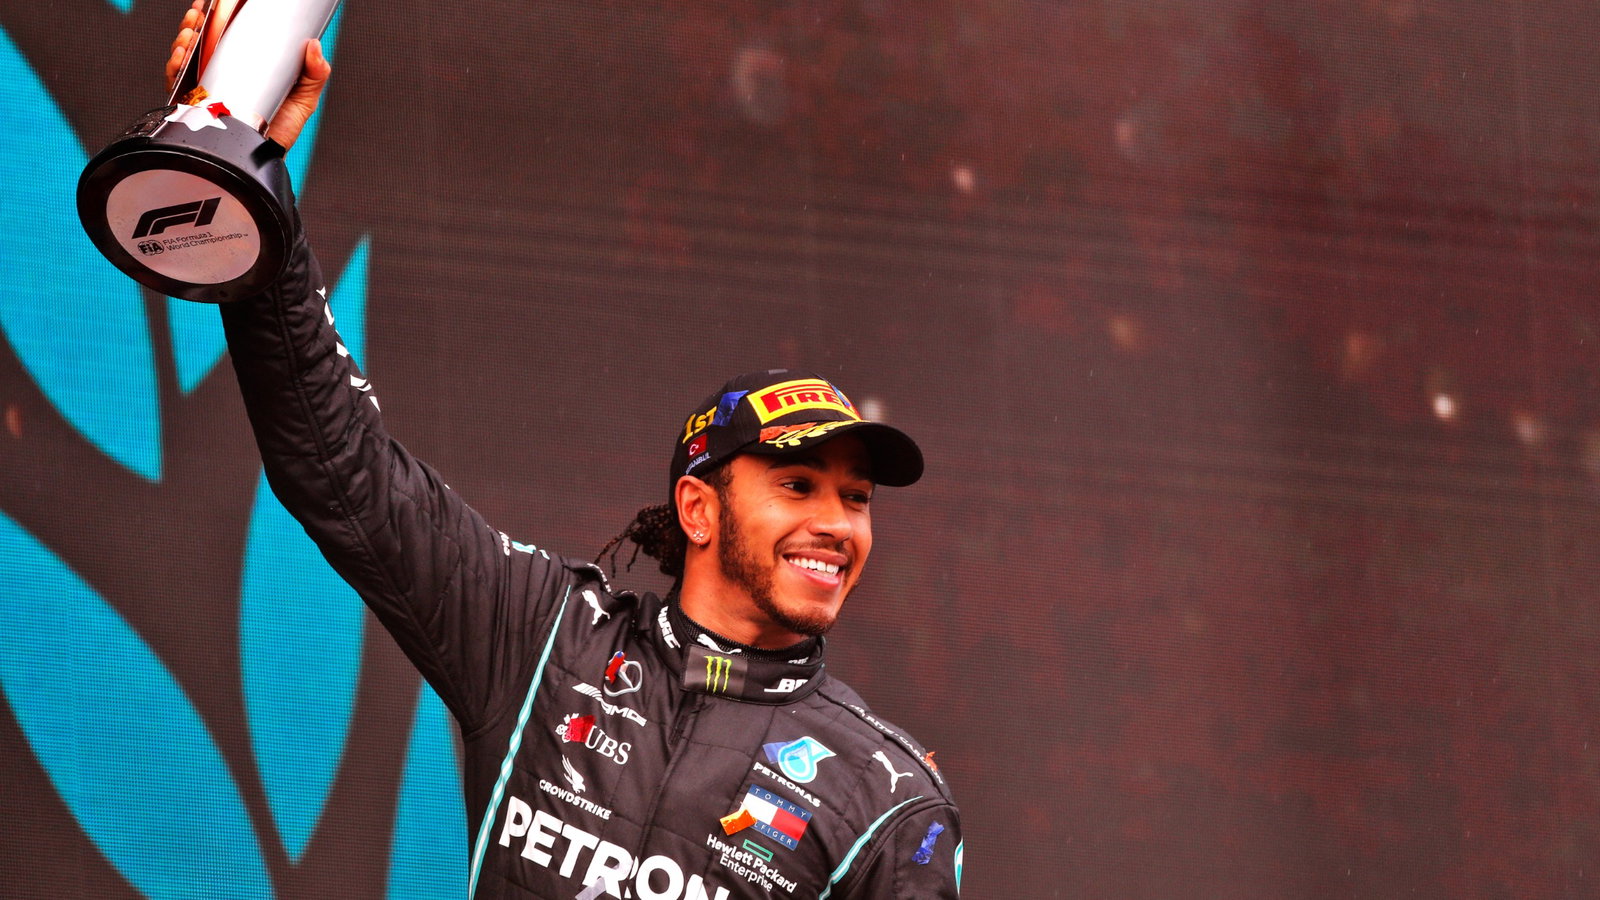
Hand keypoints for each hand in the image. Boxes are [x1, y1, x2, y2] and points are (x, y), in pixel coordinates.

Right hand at [164, 0, 332, 150]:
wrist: (266, 158)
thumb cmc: (283, 130)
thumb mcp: (304, 98)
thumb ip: (314, 73)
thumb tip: (314, 45)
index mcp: (247, 64)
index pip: (228, 33)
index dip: (219, 15)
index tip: (216, 3)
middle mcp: (223, 72)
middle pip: (202, 38)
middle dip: (197, 22)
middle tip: (199, 13)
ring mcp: (206, 86)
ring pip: (186, 54)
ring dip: (184, 37)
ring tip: (190, 31)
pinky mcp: (192, 104)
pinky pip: (176, 80)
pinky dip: (174, 65)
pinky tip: (180, 56)